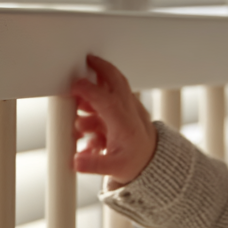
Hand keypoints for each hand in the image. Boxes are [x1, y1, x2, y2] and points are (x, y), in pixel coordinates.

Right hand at [70, 54, 156, 184]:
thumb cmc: (137, 162)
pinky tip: (85, 115)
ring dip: (94, 90)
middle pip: (116, 80)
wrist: (154, 163)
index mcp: (125, 123)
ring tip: (79, 104)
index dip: (89, 90)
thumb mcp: (116, 168)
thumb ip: (94, 164)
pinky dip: (97, 100)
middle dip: (101, 67)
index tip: (74, 86)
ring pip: (112, 88)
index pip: (106, 99)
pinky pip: (110, 98)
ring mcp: (128, 108)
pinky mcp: (126, 110)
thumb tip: (76, 161)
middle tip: (87, 59)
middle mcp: (128, 111)